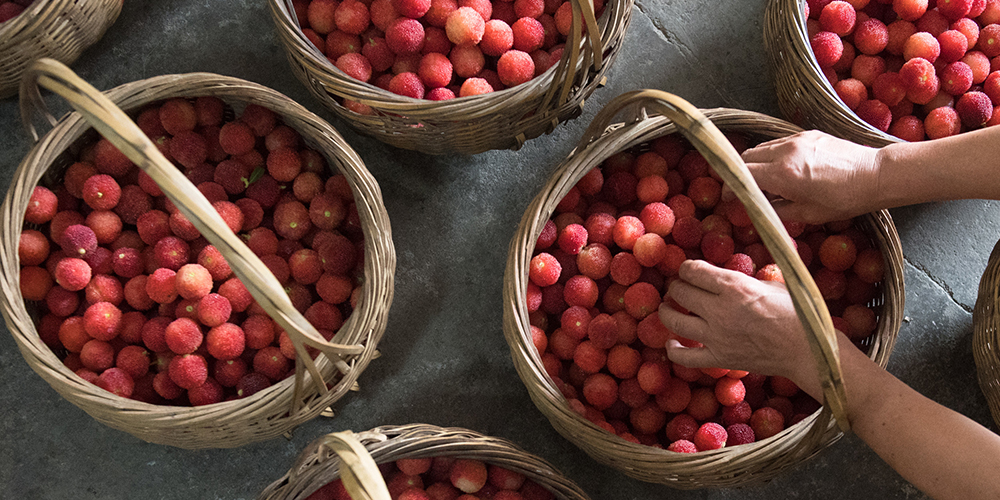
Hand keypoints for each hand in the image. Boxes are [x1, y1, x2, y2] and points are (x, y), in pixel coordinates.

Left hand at [658, 260, 813, 382]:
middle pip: (680, 292)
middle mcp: (719, 309)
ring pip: (674, 321)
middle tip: (681, 288)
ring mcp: (716, 336)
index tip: (690, 271)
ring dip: (667, 312)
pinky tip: (671, 343)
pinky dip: (673, 350)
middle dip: (677, 287)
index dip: (687, 268)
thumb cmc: (796, 313)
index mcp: (734, 286)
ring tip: (668, 307)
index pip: (692, 270)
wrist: (808, 350)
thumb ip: (744, 279)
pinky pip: (684, 357)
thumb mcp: (771, 284)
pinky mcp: (719, 359)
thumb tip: (726, 274)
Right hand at [741, 130, 880, 223]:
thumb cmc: (844, 200)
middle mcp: (785, 152)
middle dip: (741, 172)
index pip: (742, 174)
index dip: (731, 186)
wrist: (875, 175)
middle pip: (747, 156)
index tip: (729, 196)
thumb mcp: (808, 214)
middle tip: (745, 188)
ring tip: (766, 180)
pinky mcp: (808, 134)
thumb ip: (777, 209)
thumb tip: (759, 208)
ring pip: (762, 147)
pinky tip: (785, 169)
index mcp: (783, 174)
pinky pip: (780, 143)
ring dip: (757, 162)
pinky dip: (774, 155)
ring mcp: (796, 139)